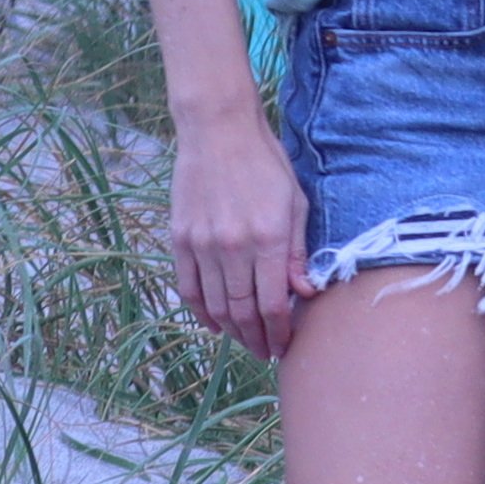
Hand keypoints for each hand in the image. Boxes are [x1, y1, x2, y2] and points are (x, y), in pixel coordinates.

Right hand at [166, 105, 308, 357]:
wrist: (218, 132)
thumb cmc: (266, 164)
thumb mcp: (296, 203)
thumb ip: (298, 252)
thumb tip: (304, 293)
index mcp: (268, 239)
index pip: (273, 303)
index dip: (279, 331)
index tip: (285, 346)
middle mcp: (233, 246)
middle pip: (242, 310)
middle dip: (256, 338)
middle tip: (266, 352)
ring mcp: (202, 243)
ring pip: (215, 304)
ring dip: (230, 329)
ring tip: (245, 341)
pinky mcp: (180, 238)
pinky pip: (188, 286)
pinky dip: (200, 310)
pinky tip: (213, 323)